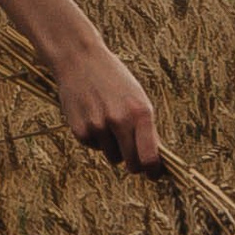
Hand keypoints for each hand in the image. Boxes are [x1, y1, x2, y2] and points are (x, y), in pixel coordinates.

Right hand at [50, 34, 164, 173]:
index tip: (154, 174)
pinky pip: (94, 147)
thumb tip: (154, 160)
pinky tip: (92, 116)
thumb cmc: (114, 80)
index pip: (150, 157)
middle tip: (134, 158)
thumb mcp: (137, 98)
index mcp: (140, 112)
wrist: (79, 59)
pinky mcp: (80, 130)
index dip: (153, 171)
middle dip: (135, 165)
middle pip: (132, 164)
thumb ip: (146, 128)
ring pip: (113, 157)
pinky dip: (96, 139)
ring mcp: (98, 127)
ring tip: (108, 122)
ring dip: (114, 148)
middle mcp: (120, 121)